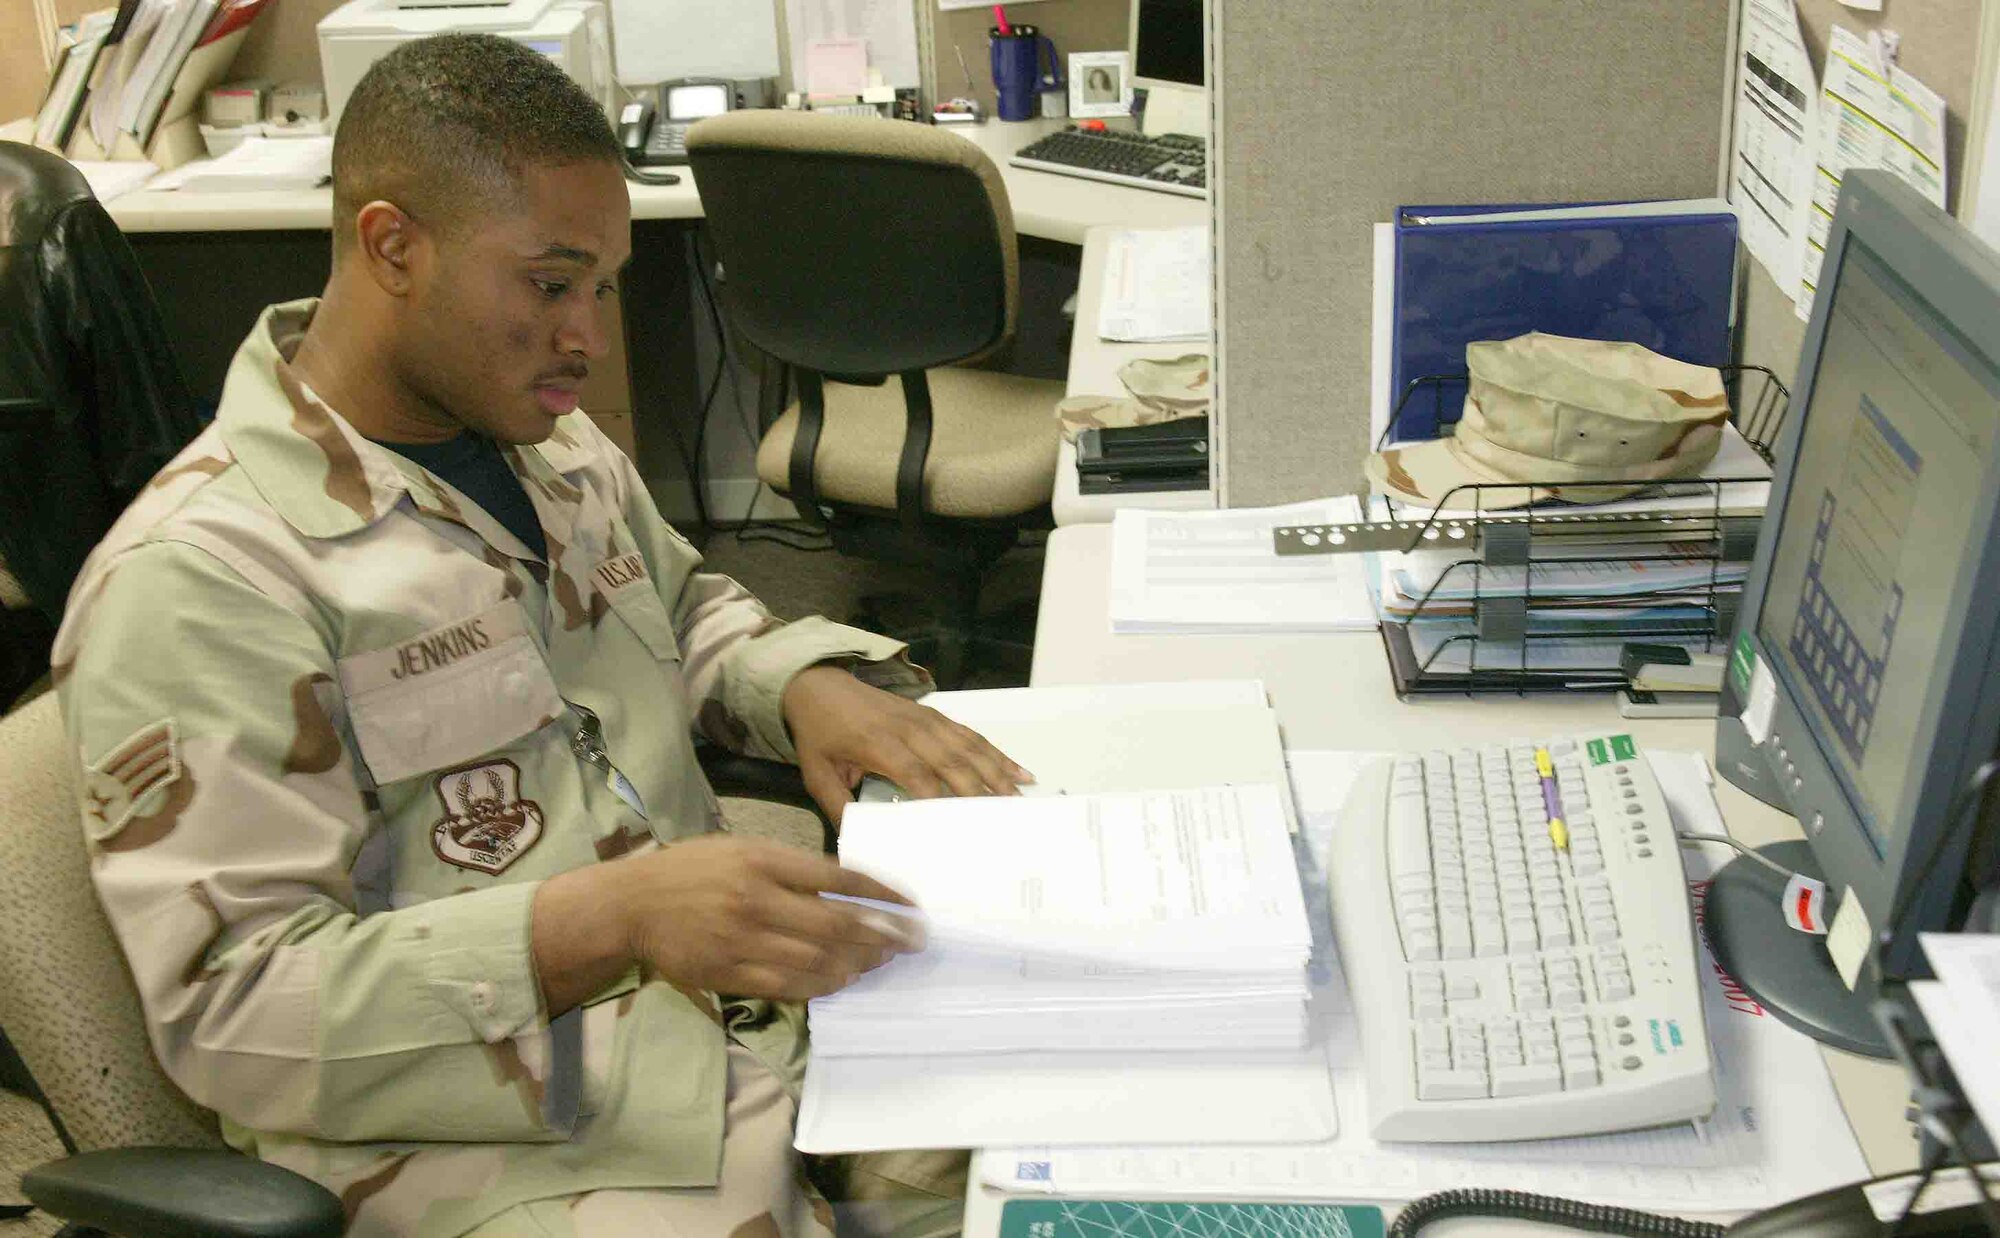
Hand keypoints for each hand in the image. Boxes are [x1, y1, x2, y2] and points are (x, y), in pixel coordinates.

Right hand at [614, 834, 923, 1001]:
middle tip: (910, 942)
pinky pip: (789, 986)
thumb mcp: (744, 849)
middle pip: (837, 925)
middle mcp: (757, 900)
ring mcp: (743, 941)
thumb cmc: (693, 869)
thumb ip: (792, 867)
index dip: (881, 895)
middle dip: (882, 936)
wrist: (633, 904)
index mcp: (763, 860)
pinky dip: (822, 985)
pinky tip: (842, 980)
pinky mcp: (730, 974)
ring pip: (818, 961)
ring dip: (858, 964)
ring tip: (881, 962)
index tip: (911, 906)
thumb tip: (848, 888)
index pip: (838, 879)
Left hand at [782, 665, 1032, 821]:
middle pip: (952, 761)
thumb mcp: (816, 773)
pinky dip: (996, 752)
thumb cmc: (820, 733)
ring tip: (1019, 797)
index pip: (916, 775)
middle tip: (1005, 818)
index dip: (938, 799)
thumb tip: (855, 841)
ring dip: (996, 771)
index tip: (959, 827)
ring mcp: (925, 720)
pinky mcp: (933, 714)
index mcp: (879, 745)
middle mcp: (909, 730)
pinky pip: (970, 734)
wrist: (820, 685)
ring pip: (968, 746)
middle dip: (980, 789)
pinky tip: (1016, 769)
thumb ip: (836, 806)